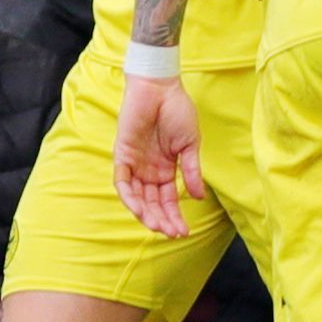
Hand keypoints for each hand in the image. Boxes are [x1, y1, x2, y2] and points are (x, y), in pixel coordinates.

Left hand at [113, 72, 205, 238]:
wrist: (161, 88)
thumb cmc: (177, 111)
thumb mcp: (190, 145)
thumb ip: (192, 171)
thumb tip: (198, 197)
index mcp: (166, 169)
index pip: (169, 199)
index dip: (175, 215)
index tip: (185, 231)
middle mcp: (149, 170)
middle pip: (152, 202)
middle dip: (161, 219)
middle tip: (172, 233)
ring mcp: (135, 163)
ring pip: (137, 197)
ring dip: (145, 213)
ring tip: (157, 226)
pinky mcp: (122, 154)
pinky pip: (122, 181)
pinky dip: (129, 196)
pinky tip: (140, 209)